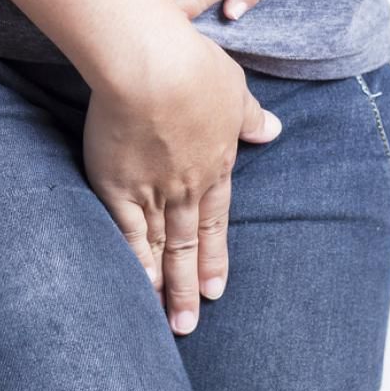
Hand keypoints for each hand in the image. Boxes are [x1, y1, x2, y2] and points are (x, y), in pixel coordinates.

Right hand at [83, 30, 281, 334]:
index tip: (216, 287)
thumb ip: (249, 116)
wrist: (154, 67)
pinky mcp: (118, 186)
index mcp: (217, 164)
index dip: (215, 256)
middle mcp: (188, 186)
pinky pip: (128, 234)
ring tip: (169, 321)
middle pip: (189, 244)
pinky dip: (134, 261)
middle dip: (190, 285)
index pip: (216, 220)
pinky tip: (137, 287)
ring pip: (161, 247)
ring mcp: (153, 190)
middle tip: (190, 323)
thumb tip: (271, 129)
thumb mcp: (234, 88)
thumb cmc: (194, 67)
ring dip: (166, 286)